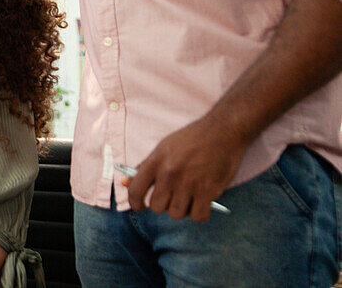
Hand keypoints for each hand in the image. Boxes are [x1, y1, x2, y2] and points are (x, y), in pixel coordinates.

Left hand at [126, 115, 247, 221]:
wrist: (222, 131)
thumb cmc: (191, 139)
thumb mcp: (163, 147)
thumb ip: (144, 167)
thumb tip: (124, 183)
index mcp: (155, 161)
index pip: (135, 190)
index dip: (134, 203)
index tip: (140, 207)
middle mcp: (169, 173)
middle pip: (157, 206)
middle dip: (163, 205)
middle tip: (172, 197)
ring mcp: (189, 183)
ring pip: (176, 214)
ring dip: (182, 210)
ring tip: (188, 198)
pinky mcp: (208, 191)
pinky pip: (198, 216)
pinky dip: (199, 214)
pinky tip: (201, 203)